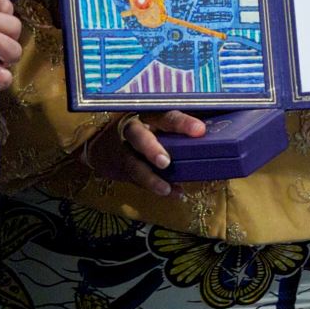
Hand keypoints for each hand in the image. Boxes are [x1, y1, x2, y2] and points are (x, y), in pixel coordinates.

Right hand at [91, 110, 206, 197]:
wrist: (100, 145)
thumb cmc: (142, 129)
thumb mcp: (155, 121)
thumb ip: (177, 127)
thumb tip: (209, 136)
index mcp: (147, 115)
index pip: (165, 115)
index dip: (182, 123)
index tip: (199, 131)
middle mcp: (132, 130)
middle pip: (139, 137)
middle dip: (151, 149)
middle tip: (165, 162)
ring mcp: (123, 151)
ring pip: (133, 164)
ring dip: (149, 177)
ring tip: (164, 188)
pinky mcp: (120, 169)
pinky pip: (135, 179)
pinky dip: (152, 187)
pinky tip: (171, 193)